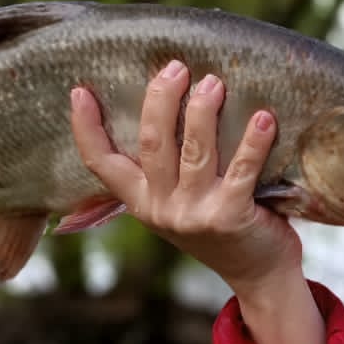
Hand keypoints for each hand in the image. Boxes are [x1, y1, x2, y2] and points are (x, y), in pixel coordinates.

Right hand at [69, 60, 303, 296]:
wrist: (258, 275)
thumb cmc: (220, 227)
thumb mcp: (178, 205)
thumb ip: (164, 172)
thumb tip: (161, 108)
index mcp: (141, 202)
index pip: (101, 163)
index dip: (86, 127)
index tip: (79, 91)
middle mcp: (162, 209)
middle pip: (152, 143)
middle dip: (160, 99)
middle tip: (176, 67)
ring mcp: (195, 214)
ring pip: (194, 151)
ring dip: (203, 111)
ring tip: (214, 82)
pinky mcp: (231, 217)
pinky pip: (242, 170)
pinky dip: (253, 141)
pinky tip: (263, 118)